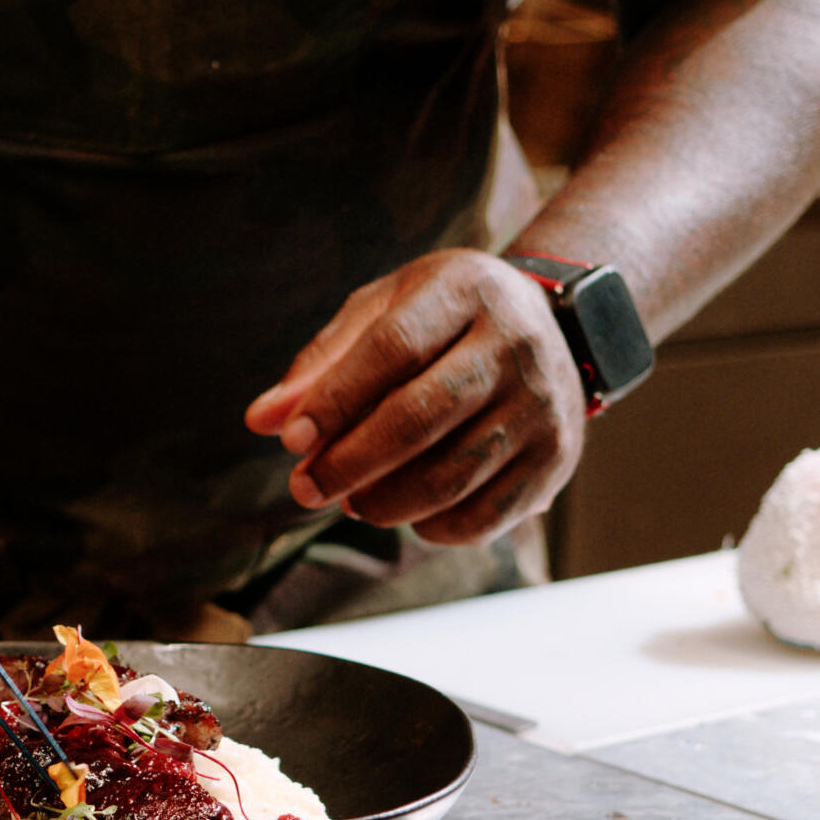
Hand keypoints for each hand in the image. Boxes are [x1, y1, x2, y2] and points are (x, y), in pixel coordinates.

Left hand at [244, 249, 584, 543]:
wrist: (554, 328)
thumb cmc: (441, 321)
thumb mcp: (383, 313)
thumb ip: (321, 363)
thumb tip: (262, 421)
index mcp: (465, 291)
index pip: (393, 348)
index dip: (336, 399)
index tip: (289, 441)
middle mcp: (514, 346)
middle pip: (421, 416)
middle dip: (350, 462)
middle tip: (304, 488)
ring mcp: (543, 406)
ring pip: (452, 476)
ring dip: (385, 502)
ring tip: (350, 500)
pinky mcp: (557, 460)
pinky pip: (484, 516)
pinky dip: (432, 528)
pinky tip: (405, 512)